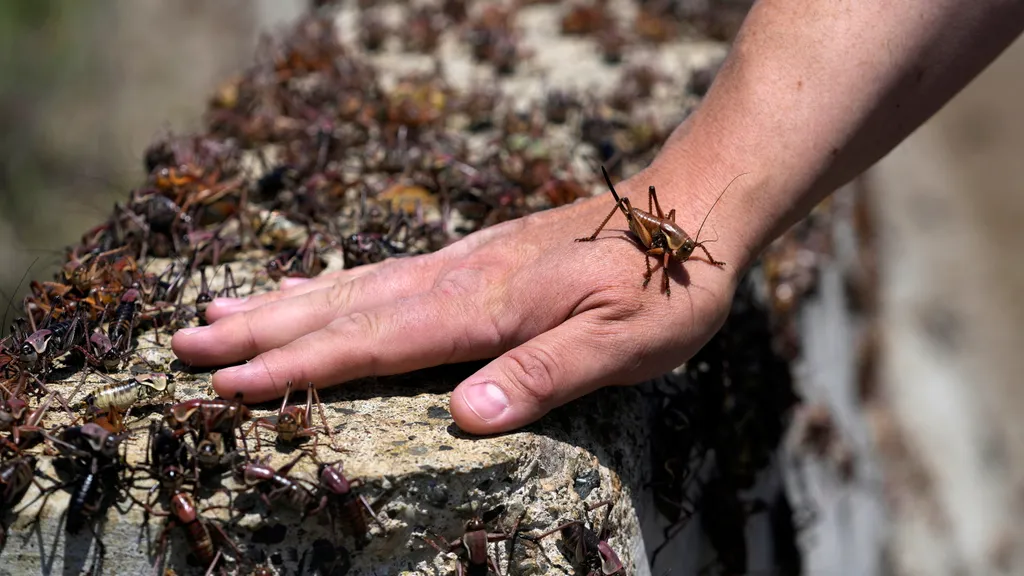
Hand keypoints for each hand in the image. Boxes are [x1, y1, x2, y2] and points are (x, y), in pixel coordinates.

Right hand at [171, 168, 741, 434]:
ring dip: (283, 304)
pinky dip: (333, 285)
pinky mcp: (476, 259)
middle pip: (342, 308)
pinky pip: (384, 274)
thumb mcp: (625, 343)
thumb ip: (544, 376)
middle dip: (263, 331)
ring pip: (354, 286)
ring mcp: (463, 263)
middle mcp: (459, 278)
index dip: (300, 366)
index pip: (374, 342)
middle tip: (186, 343)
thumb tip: (466, 413)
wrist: (688, 210)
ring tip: (221, 311)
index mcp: (486, 307)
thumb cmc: (665, 285)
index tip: (230, 384)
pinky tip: (313, 290)